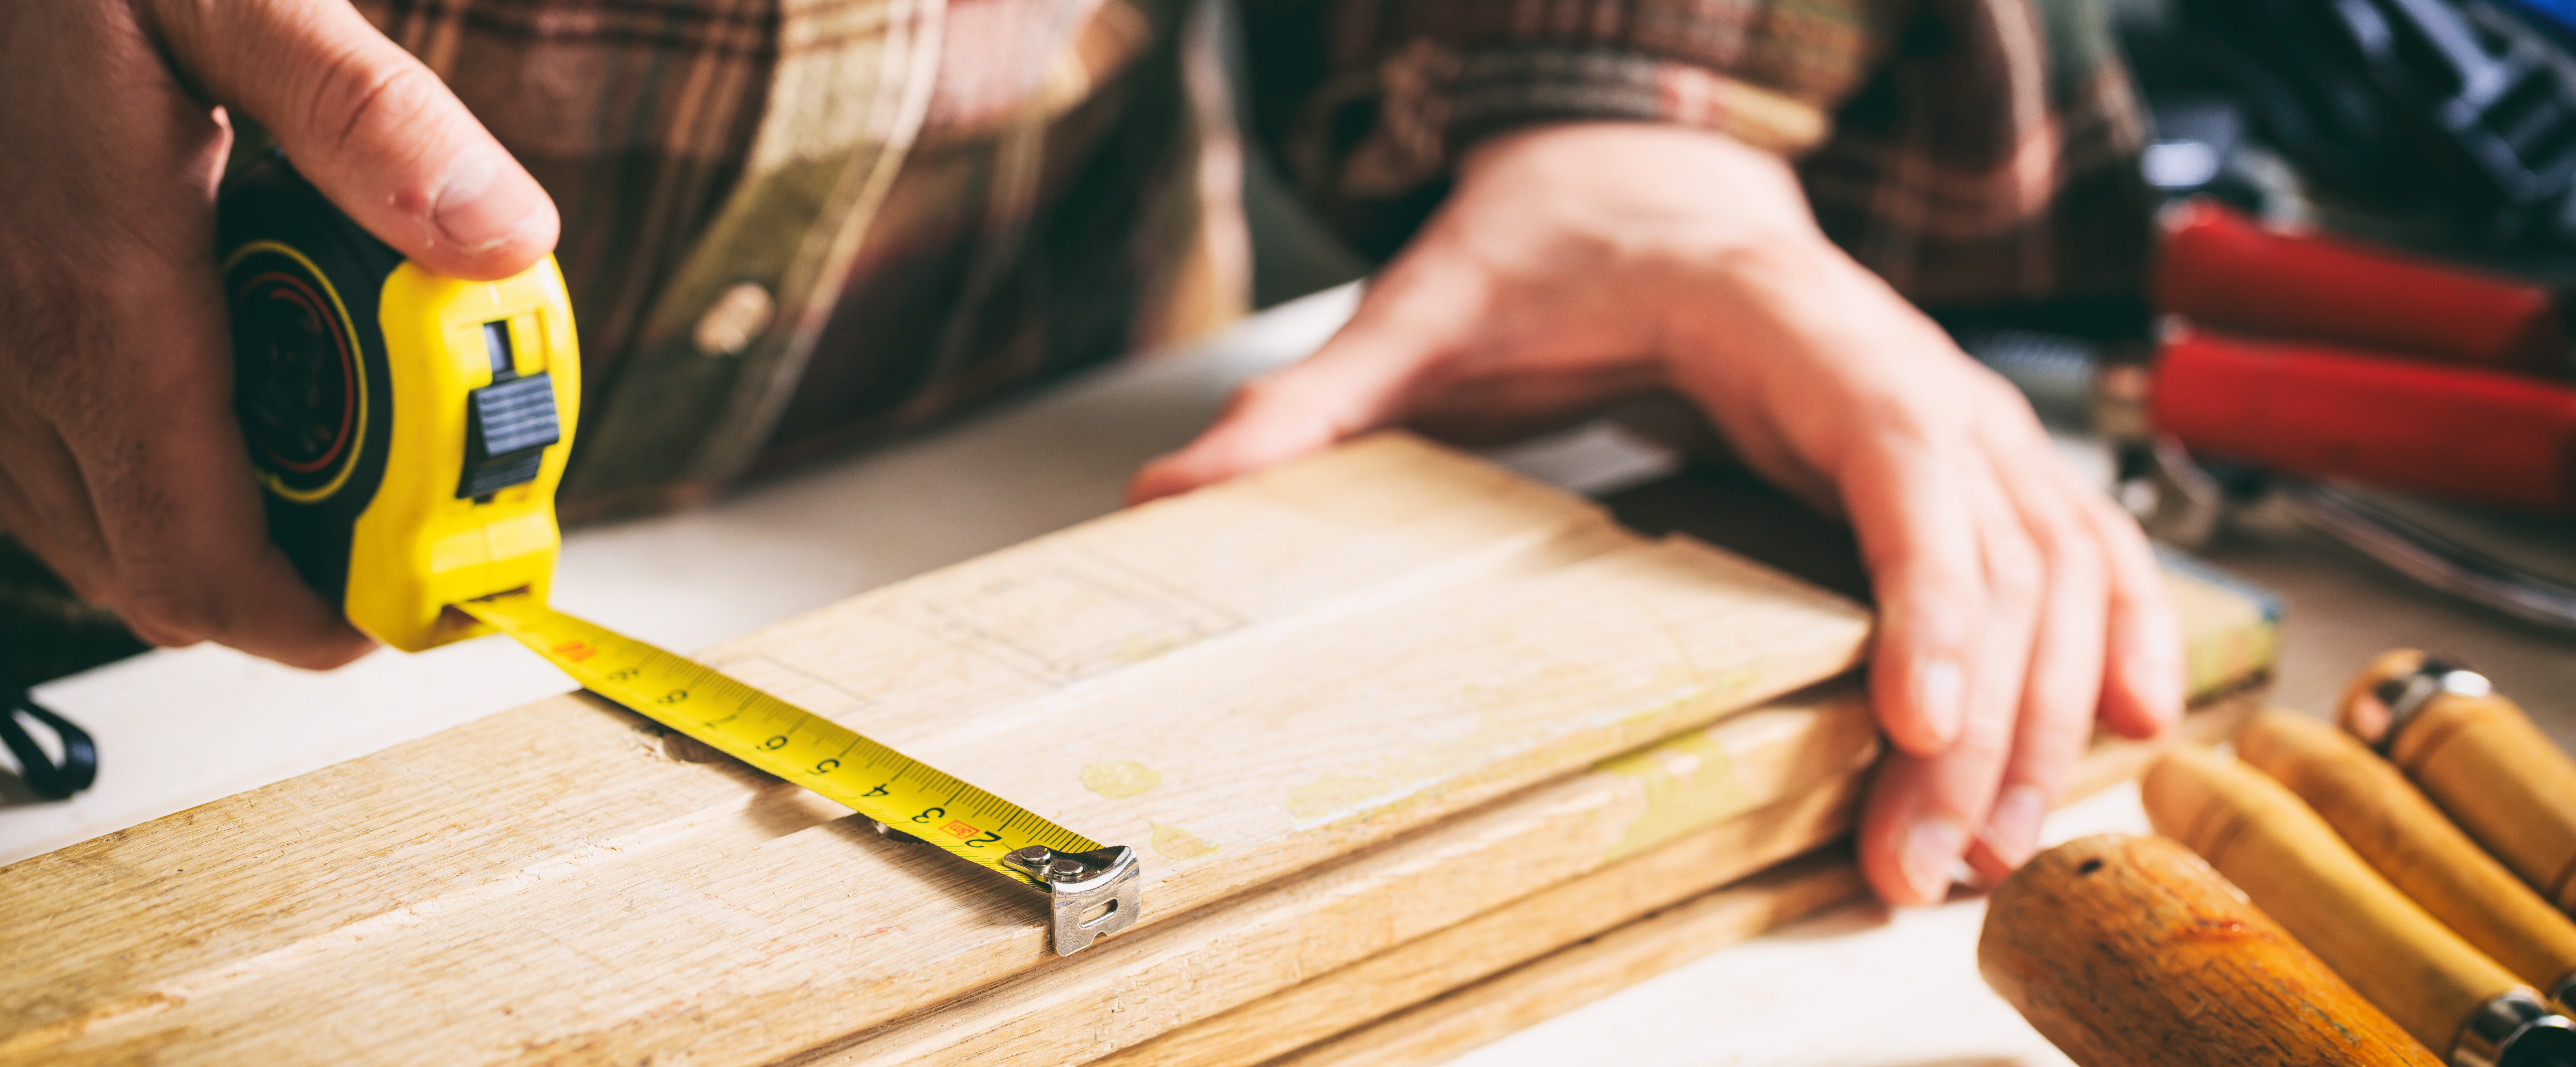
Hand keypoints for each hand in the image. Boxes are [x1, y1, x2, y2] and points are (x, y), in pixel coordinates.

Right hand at [0, 0, 555, 666]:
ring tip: (334, 454)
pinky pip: (48, 474)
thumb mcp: (232, 0)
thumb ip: (370, 116)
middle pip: (159, 582)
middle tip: (404, 520)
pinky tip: (221, 393)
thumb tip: (502, 236)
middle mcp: (13, 357)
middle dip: (293, 584)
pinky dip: (150, 473)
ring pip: (96, 543)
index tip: (418, 604)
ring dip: (221, 533)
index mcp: (98, 302)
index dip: (323, 625)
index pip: (205, 567)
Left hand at [1131, 122, 2182, 902]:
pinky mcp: (1951, 452)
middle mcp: (1900, 365)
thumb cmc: (1558, 232)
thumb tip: (1176, 494)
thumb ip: (1320, 399)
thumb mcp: (1429, 301)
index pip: (1896, 454)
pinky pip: (2073, 542)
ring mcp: (1943, 408)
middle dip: (1986, 709)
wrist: (1640, 169)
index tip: (1923, 717)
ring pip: (2054, 560)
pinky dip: (2115, 631)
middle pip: (1994, 543)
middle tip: (1926, 858)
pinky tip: (2131, 732)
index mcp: (1790, 318)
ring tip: (1989, 851)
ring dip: (2046, 707)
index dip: (1929, 586)